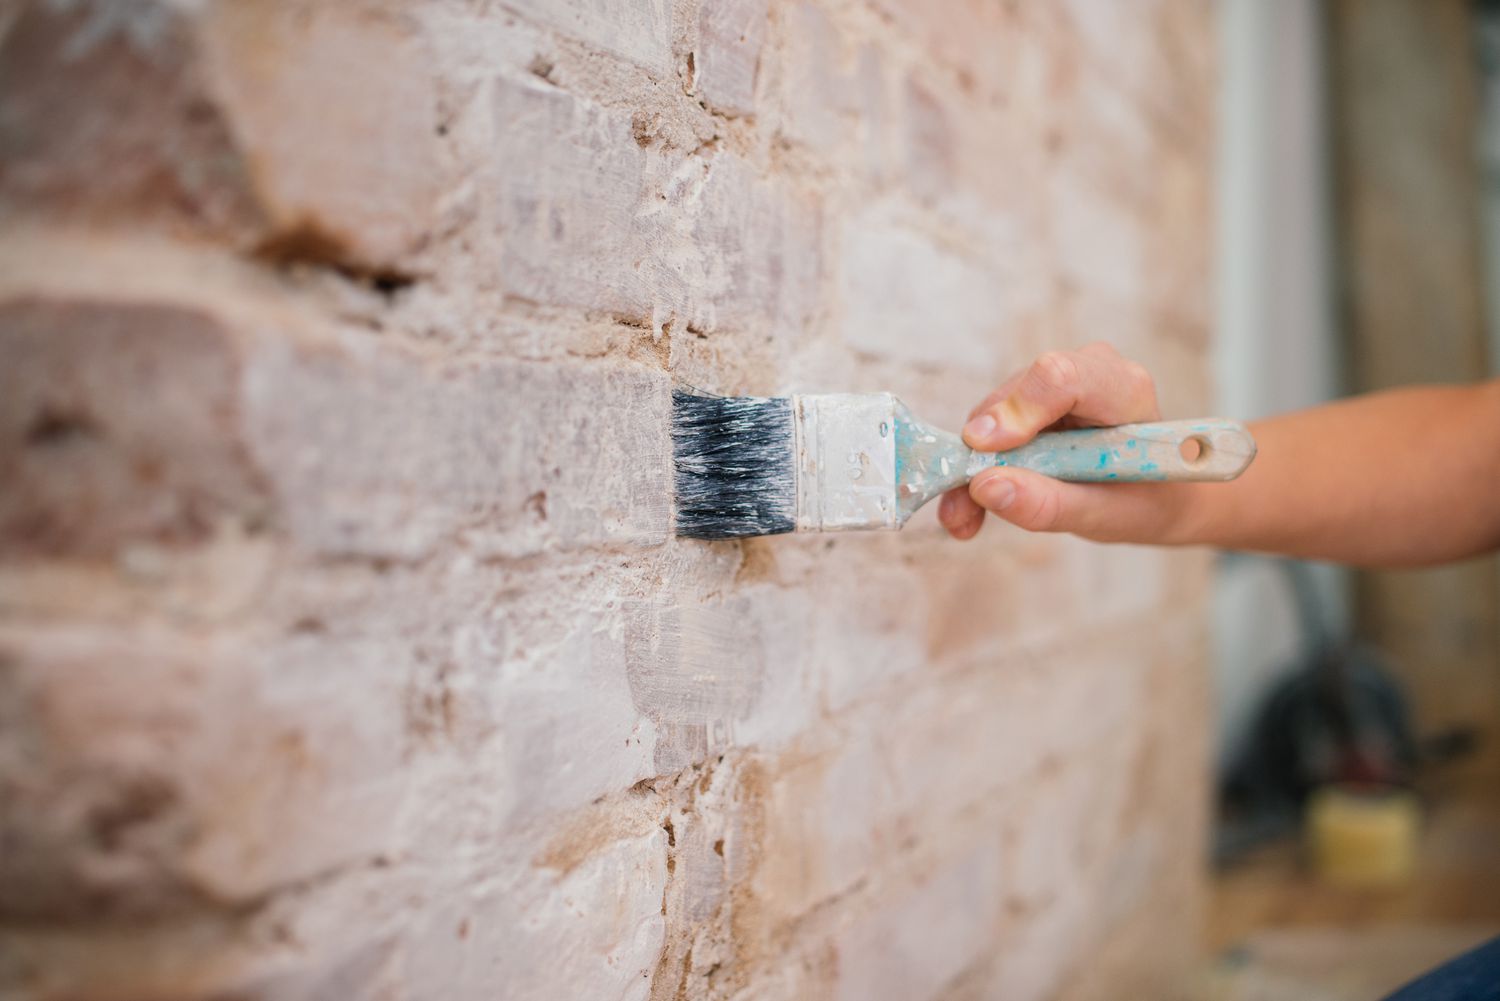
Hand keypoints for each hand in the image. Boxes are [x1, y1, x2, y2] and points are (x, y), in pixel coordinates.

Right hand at [937, 343, 1185, 541]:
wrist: (1156, 499)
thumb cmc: (1144, 502)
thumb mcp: (1105, 516)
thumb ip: (1049, 503)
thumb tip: (984, 487)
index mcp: (1124, 389)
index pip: (1061, 377)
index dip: (1017, 409)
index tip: (982, 449)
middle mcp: (1088, 371)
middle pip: (1015, 395)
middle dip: (981, 454)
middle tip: (960, 511)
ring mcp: (1056, 384)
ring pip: (993, 412)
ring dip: (971, 466)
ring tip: (965, 519)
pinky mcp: (1031, 402)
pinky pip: (990, 426)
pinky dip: (976, 467)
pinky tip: (969, 508)